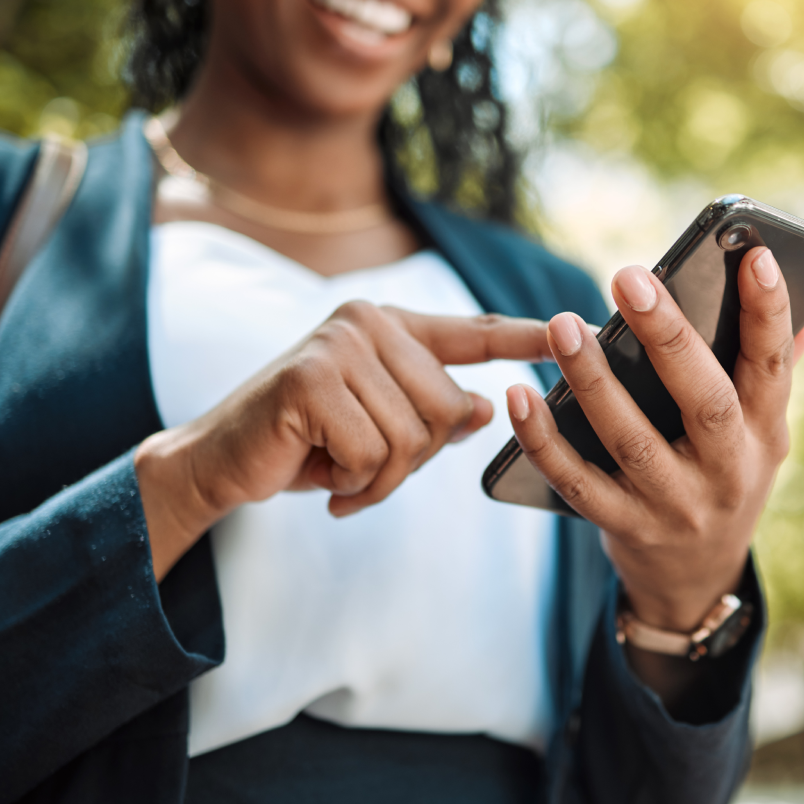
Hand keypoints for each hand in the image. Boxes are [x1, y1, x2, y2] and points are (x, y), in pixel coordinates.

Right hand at [135, 302, 550, 579]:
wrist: (221, 460)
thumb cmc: (305, 444)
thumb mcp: (379, 429)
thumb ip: (432, 414)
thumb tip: (485, 409)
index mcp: (393, 327)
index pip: (475, 332)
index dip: (527, 338)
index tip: (581, 332)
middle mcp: (368, 322)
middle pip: (449, 409)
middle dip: (413, 460)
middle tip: (361, 467)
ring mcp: (339, 345)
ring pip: (414, 437)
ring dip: (378, 477)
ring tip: (337, 469)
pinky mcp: (312, 379)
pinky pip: (373, 452)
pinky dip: (351, 481)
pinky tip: (319, 473)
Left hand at [505, 248, 803, 635]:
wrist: (696, 578)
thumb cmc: (726, 475)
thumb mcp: (764, 433)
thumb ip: (778, 369)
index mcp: (766, 433)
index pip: (774, 367)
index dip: (770, 313)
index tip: (756, 255)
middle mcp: (728, 471)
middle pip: (703, 401)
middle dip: (668, 337)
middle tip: (628, 277)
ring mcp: (675, 504)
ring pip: (632, 440)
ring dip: (594, 381)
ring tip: (563, 326)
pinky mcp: (625, 527)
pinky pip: (577, 482)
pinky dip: (543, 440)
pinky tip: (517, 395)